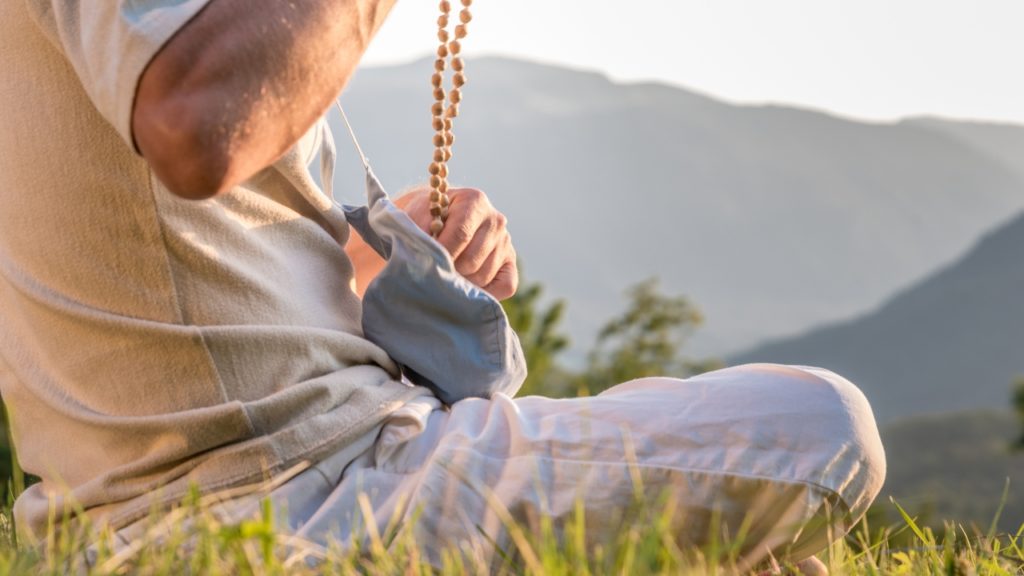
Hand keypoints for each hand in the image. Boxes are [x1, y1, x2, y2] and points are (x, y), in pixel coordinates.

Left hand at [400, 187, 518, 299]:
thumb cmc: (425, 219)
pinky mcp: (510, 262)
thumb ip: (419, 233)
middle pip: (471, 260)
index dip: (440, 254)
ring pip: (483, 275)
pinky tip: (465, 286)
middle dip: (448, 271)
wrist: (438, 217)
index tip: (425, 263)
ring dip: (461, 282)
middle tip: (432, 271)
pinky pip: (506, 286)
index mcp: (474, 200)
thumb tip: (425, 257)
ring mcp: (505, 241)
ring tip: (445, 275)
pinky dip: (484, 293)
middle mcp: (496, 220)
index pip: (460, 235)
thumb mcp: (416, 217)